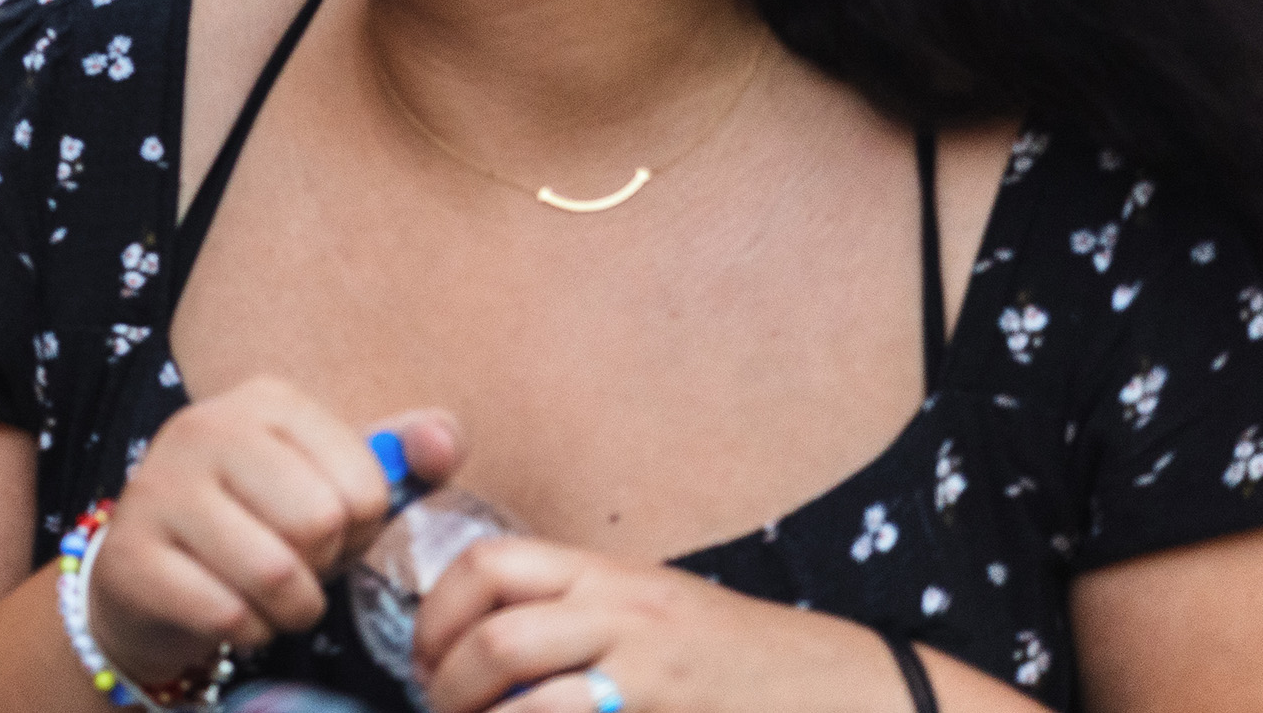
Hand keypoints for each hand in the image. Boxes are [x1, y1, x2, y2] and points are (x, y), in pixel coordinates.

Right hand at [86, 382, 460, 687]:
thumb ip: (399, 457)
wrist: (153, 576)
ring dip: (289, 609)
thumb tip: (444, 441)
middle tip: (294, 564)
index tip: (324, 529)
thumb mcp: (332, 483)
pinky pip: (227, 614)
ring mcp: (157, 488)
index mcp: (265, 400)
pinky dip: (245, 631)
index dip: (359, 531)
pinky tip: (227, 612)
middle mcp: (203, 427)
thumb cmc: (262, 524)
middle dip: (321, 568)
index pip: (365, 486)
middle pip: (319, 524)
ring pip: (276, 574)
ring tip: (268, 595)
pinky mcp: (129, 554)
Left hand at [419, 537, 886, 712]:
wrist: (838, 689)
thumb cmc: (730, 657)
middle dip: (448, 683)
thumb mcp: (649, 611)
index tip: (424, 659)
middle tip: (441, 710)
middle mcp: (627, 616)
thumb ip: (571, 614)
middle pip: (499, 636)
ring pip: (532, 701)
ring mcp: (652, 677)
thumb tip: (473, 642)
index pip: (490, 564)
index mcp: (609, 575)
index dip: (436, 614)